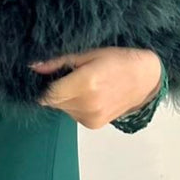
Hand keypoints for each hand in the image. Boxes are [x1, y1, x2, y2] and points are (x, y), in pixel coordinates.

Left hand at [29, 47, 161, 130]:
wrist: (145, 79)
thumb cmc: (117, 60)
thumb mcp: (88, 54)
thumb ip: (59, 63)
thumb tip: (34, 67)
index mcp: (86, 84)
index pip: (49, 94)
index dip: (42, 86)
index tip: (43, 78)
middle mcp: (87, 105)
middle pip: (54, 102)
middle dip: (55, 90)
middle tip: (68, 76)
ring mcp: (91, 117)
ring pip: (62, 109)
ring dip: (64, 98)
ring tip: (81, 85)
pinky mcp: (94, 125)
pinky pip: (72, 114)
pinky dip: (74, 105)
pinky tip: (88, 95)